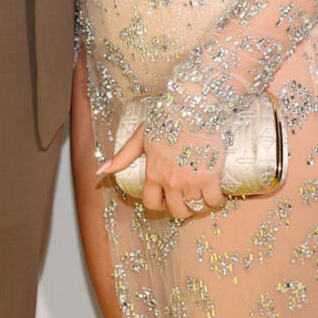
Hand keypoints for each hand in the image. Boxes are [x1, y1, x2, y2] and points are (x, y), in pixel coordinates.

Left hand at [96, 126, 225, 220]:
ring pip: (195, 207)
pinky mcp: (211, 177)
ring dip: (199, 205)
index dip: (159, 204)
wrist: (195, 107)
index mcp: (153, 173)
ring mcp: (191, 181)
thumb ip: (123, 155)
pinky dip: (215, 201)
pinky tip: (216, 194)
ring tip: (203, 195)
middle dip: (181, 208)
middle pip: (176, 210)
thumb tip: (101, 171)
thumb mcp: (141, 136)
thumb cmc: (168, 117)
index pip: (151, 203)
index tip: (167, 200)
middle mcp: (171, 181)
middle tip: (188, 199)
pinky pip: (214, 201)